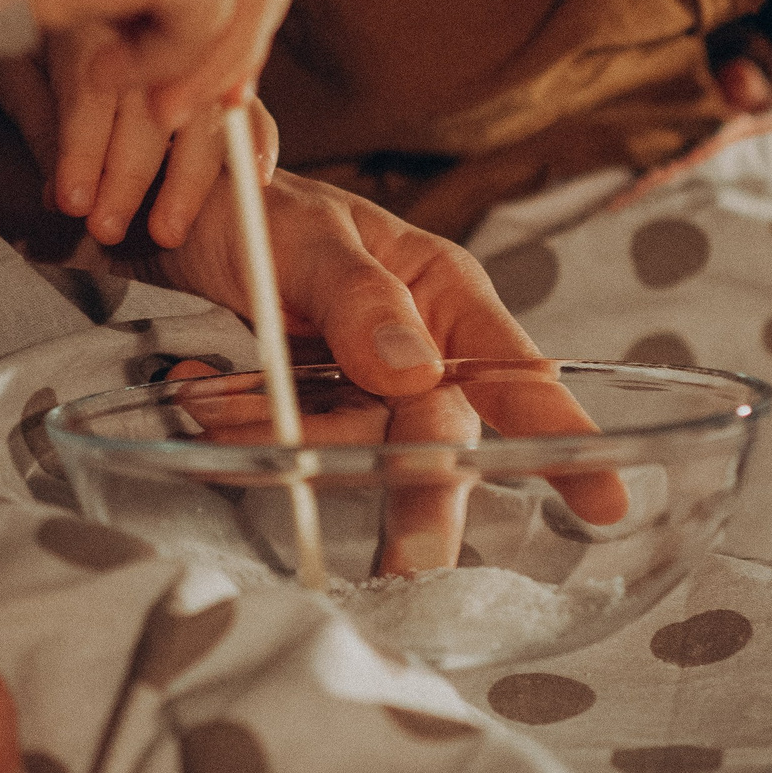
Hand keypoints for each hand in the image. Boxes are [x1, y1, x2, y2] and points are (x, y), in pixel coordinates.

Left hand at [0, 37, 279, 246]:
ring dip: (189, 178)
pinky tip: (250, 178)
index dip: (81, 150)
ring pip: (208, 110)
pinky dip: (255, 143)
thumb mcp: (24, 75)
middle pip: (150, 104)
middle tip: (107, 227)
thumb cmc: (45, 47)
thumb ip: (40, 125)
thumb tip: (55, 187)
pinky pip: (253, 107)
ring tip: (166, 230)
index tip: (72, 201)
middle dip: (128, 175)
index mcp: (91, 17)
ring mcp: (199, 45)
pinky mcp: (234, 69)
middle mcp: (149, 24)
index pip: (91, 91)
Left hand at [145, 169, 623, 541]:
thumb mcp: (305, 238)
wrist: (166, 218)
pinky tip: (197, 388)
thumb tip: (416, 371)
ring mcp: (359, 392)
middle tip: (406, 566)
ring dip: (283, 446)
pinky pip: (285, 455)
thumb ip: (357, 299)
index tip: (606, 499)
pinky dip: (236, 435)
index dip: (559, 435)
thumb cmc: (256, 206)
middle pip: (437, 444)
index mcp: (441, 294)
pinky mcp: (302, 419)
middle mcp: (415, 352)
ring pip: (352, 458)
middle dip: (417, 504)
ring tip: (208, 397)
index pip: (516, 372)